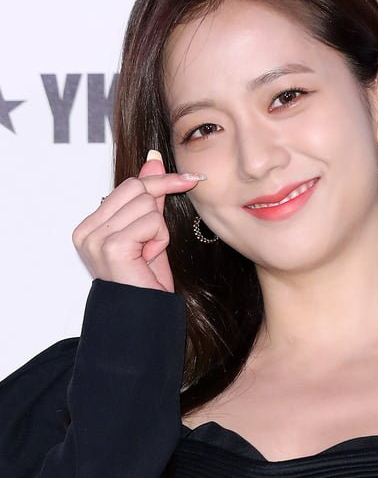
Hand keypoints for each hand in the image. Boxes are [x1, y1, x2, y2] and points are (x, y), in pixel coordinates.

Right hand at [72, 151, 205, 292]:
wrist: (147, 316)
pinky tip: (148, 259)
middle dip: (159, 209)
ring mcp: (96, 238)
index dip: (161, 182)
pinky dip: (159, 240)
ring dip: (159, 230)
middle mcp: (86, 231)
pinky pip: (151, 222)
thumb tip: (153, 160)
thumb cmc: (147, 282)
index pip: (129, 186)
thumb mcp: (151, 232)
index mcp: (89, 226)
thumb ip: (149, 198)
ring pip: (147, 204)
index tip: (191, 179)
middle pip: (138, 189)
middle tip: (160, 238)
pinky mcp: (112, 246)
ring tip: (148, 255)